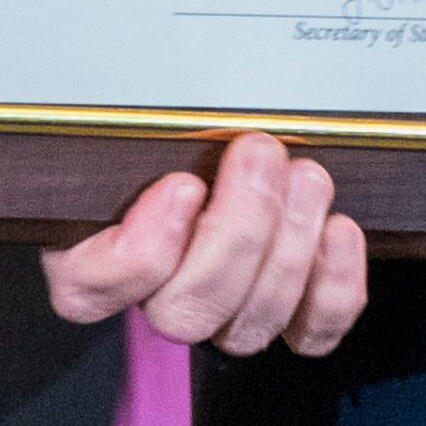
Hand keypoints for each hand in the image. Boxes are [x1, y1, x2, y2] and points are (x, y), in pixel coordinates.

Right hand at [42, 135, 367, 356]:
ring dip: (286, 247)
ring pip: (246, 326)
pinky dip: (331, 286)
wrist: (244, 142)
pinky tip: (336, 231)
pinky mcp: (284, 319)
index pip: (90, 287)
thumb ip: (131, 124)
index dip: (140, 252)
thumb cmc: (176, 128)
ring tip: (305, 177)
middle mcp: (156, 296)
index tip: (181, 186)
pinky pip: (309, 332)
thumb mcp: (137, 117)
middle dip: (236, 233)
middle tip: (258, 154)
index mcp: (94, 252)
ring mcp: (222, 315)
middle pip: (182, 310)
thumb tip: (154, 93)